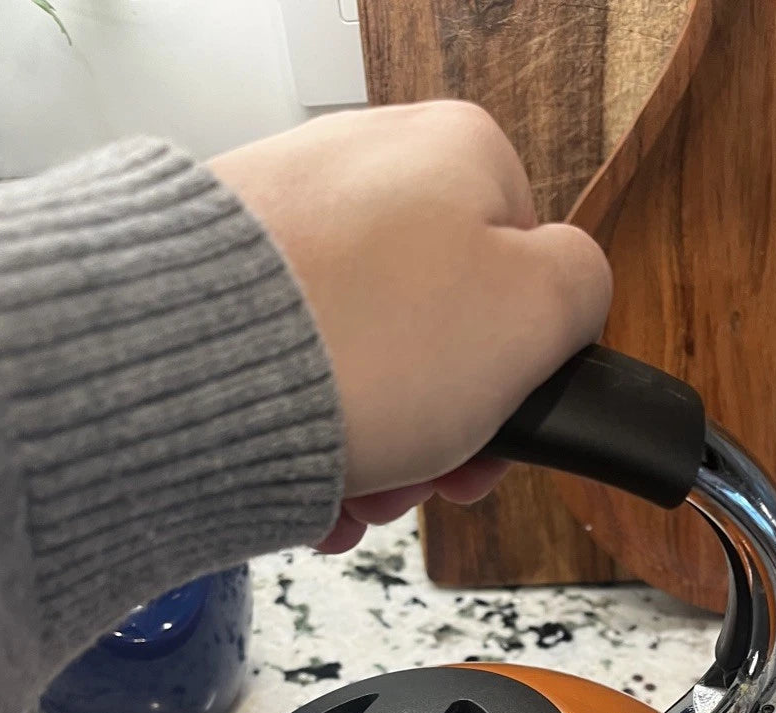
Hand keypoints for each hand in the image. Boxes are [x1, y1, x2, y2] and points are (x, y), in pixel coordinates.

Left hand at [209, 103, 611, 549]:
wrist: (192, 371)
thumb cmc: (369, 342)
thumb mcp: (538, 313)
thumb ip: (584, 291)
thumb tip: (570, 294)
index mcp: (462, 155)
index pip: (529, 275)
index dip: (524, 379)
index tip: (498, 441)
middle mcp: (371, 168)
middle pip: (444, 332)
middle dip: (444, 431)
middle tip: (425, 485)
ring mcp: (291, 222)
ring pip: (372, 365)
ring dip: (383, 451)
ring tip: (358, 495)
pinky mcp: (224, 280)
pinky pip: (300, 373)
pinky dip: (316, 438)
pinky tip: (313, 486)